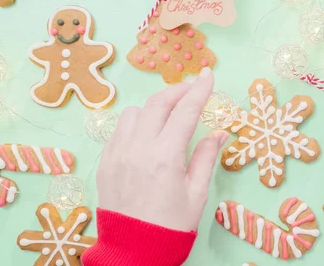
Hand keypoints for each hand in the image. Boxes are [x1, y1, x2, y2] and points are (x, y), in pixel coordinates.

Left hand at [96, 67, 228, 231]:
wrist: (133, 250)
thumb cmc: (171, 226)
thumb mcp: (196, 194)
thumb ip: (206, 158)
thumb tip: (219, 132)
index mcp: (166, 157)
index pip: (186, 111)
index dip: (200, 90)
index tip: (209, 75)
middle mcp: (138, 149)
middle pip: (158, 103)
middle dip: (178, 90)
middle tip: (192, 89)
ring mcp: (117, 154)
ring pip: (134, 113)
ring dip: (154, 108)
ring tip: (168, 116)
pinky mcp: (105, 162)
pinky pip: (119, 130)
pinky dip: (136, 124)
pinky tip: (147, 134)